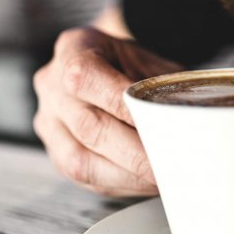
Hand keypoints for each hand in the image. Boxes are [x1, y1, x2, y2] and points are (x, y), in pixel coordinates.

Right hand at [33, 27, 182, 195]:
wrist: (107, 64)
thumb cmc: (129, 62)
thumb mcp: (146, 59)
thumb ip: (159, 84)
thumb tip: (185, 117)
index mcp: (73, 49)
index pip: (87, 78)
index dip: (122, 107)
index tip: (159, 126)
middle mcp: (52, 85)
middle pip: (88, 126)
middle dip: (134, 153)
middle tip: (169, 163)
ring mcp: (49, 121)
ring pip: (80, 160)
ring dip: (126, 175)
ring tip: (161, 178)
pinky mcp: (55, 152)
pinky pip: (83, 177)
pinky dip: (120, 183)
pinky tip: (145, 182)